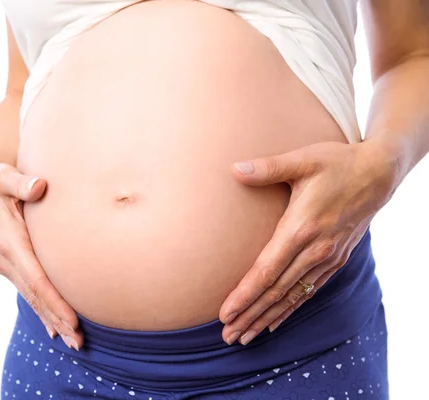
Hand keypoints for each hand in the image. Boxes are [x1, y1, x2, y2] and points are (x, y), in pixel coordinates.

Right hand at [0, 159, 82, 349]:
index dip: (55, 302)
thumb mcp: (4, 177)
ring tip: (73, 343)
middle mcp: (5, 259)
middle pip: (36, 296)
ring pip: (32, 298)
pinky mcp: (9, 265)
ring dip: (51, 321)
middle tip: (80, 344)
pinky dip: (42, 310)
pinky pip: (28, 292)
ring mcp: (5, 265)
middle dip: (57, 321)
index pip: (37, 280)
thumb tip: (39, 186)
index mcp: (9, 243)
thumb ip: (21, 182)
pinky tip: (54, 329)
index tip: (73, 321)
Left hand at [218, 140, 398, 345]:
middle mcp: (315, 250)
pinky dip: (290, 309)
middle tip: (227, 336)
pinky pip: (309, 291)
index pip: (267, 270)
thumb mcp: (302, 159)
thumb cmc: (337, 163)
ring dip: (267, 318)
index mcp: (301, 228)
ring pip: (292, 296)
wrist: (379, 173)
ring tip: (244, 336)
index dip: (245, 294)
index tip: (225, 313)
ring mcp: (327, 258)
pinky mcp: (335, 259)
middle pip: (276, 291)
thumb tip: (234, 169)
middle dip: (250, 315)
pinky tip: (275, 321)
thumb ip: (268, 168)